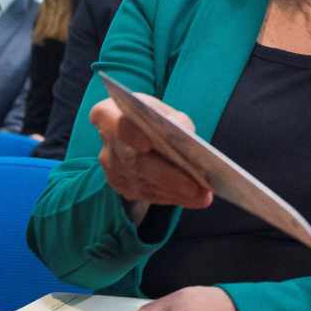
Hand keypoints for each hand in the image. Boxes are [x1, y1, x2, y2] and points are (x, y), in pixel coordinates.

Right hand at [89, 94, 210, 207]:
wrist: (138, 128)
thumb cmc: (152, 116)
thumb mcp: (165, 111)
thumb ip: (175, 120)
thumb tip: (184, 136)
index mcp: (109, 114)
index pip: (116, 124)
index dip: (130, 135)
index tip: (147, 144)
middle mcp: (107, 144)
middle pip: (136, 162)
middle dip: (167, 176)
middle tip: (194, 186)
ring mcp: (112, 168)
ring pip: (144, 183)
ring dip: (175, 192)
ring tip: (203, 195)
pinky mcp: (121, 185)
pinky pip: (148, 194)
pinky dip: (173, 197)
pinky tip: (194, 199)